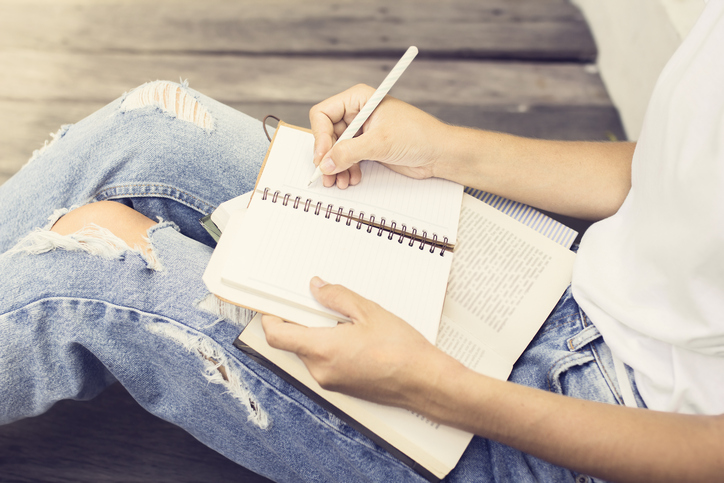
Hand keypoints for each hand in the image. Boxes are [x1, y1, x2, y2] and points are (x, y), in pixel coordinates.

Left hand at [261, 276, 449, 409]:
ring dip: (316, 333)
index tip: (274, 304)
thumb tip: (317, 288)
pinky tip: (351, 335)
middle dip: (300, 321)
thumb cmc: (401, 350)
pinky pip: (324, 362)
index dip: (270, 318)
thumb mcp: (368, 311)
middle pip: (293, 342)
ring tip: (342, 318)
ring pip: (309, 352)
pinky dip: (328, 346)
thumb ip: (336, 297)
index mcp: (322, 350)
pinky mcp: (342, 386)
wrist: (424, 381)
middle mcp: (321, 370)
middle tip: (315, 301)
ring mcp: (331, 381)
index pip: (277, 336)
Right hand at [309, 84, 448, 188]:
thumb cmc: (419, 136)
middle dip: (327, 157)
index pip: (323, 114)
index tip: (322, 157)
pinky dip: (346, 170)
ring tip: (340, 182)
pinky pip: (347, 159)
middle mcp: (357, 113)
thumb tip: (325, 164)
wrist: (439, 154)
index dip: (319, 136)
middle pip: (327, 134)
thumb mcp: (380, 143)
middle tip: (327, 175)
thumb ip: (349, 152)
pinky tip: (352, 179)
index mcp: (359, 99)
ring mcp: (362, 131)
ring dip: (335, 167)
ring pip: (335, 150)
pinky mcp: (368, 147)